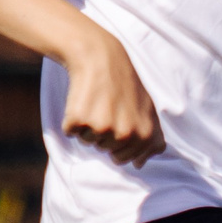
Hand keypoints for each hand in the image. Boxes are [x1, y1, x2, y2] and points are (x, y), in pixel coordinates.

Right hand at [60, 27, 164, 166]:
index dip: (119, 140)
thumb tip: (139, 165)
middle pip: (105, 150)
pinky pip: (71, 132)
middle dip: (104, 133)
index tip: (120, 118)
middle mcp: (125, 134)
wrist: (100, 58)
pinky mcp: (79, 120)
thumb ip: (151, 139)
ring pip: (87, 142)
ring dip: (88, 125)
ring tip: (97, 102)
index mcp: (145, 135)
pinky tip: (83, 100)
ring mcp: (102, 128)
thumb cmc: (125, 86)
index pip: (125, 158)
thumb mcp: (147, 110)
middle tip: (108, 108)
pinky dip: (72, 119)